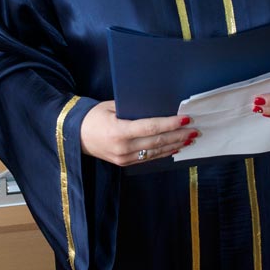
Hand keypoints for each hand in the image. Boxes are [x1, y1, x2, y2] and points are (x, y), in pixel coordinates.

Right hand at [80, 100, 199, 165]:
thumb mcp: (110, 107)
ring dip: (175, 144)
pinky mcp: (124, 163)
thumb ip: (132, 109)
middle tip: (195, 129)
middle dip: (179, 135)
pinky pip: (148, 157)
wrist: (74, 136)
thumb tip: (156, 106)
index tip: (186, 119)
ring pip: (156, 151)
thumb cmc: (92, 116)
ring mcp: (124, 157)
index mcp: (119, 131)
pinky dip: (164, 152)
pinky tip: (175, 147)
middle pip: (158, 141)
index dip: (170, 124)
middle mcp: (123, 147)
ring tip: (190, 138)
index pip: (151, 127)